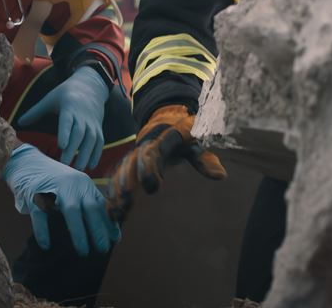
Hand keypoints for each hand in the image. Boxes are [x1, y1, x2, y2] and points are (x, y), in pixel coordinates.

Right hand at [3, 144, 120, 256]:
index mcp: (84, 184)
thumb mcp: (74, 189)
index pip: (101, 204)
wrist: (26, 162)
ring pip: (71, 211)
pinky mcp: (34, 193)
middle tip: (103, 249)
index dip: (109, 222)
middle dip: (98, 230)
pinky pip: (41, 214)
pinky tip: (46, 245)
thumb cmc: (54, 182)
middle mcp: (73, 184)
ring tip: (83, 252)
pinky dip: (43, 231)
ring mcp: (54, 188)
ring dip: (79, 232)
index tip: (115, 240)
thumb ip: (89, 206)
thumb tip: (110, 232)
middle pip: (90, 207)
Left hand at [17, 66, 107, 170]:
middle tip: (64, 164)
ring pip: (91, 140)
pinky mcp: (98, 128)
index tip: (61, 146)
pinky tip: (91, 166)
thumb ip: (35, 112)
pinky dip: (96, 154)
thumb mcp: (50, 99)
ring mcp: (92, 123)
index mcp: (69, 108)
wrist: (90, 86)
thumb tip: (18, 123)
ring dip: (85, 155)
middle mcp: (82, 116)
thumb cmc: (65, 94)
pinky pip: (100, 142)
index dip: (65, 133)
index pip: (67, 121)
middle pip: (79, 134)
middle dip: (73, 149)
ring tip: (77, 169)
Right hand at [106, 105, 226, 221]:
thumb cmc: (185, 135)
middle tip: (125, 203)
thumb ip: (205, 159)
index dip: (150, 168)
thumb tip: (221, 176)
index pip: (153, 152)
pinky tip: (110, 212)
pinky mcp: (129, 162)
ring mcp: (135, 153)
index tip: (152, 189)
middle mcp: (145, 146)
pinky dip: (113, 192)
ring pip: (122, 170)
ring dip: (117, 190)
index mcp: (162, 140)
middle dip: (127, 182)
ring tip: (115, 212)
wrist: (165, 119)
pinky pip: (117, 175)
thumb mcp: (197, 143)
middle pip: (132, 163)